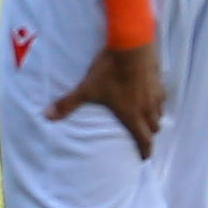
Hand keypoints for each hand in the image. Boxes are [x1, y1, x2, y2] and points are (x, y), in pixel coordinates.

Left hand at [52, 37, 167, 157]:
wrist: (131, 48)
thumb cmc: (109, 73)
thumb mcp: (86, 89)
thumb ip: (68, 104)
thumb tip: (47, 116)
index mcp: (133, 115)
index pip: (144, 139)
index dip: (145, 151)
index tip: (144, 158)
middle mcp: (148, 108)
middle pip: (154, 128)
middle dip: (148, 135)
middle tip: (143, 137)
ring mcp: (156, 95)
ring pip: (159, 113)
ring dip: (153, 118)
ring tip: (146, 119)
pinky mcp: (159, 81)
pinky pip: (160, 97)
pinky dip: (156, 102)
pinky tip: (148, 95)